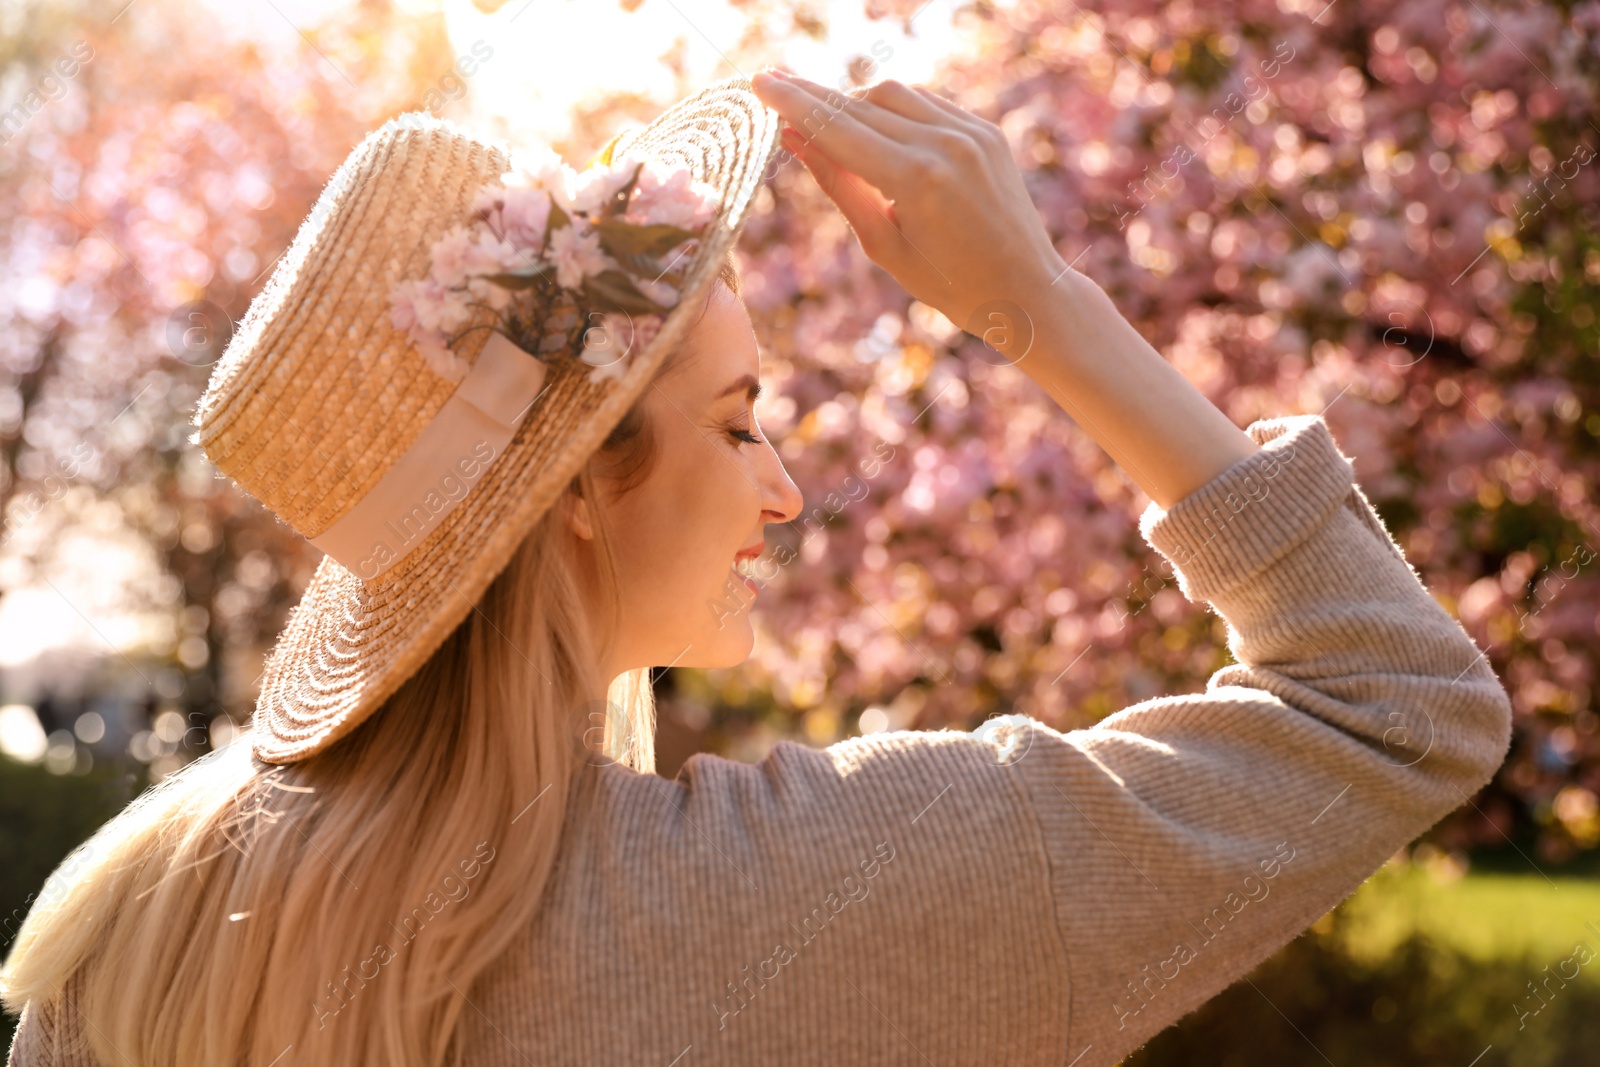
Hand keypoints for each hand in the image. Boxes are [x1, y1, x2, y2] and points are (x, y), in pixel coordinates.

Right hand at [750, 69, 1069, 337]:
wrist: (1026, 289)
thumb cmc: (948, 283)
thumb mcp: (881, 243)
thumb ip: (838, 185)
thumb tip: (793, 139)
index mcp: (917, 179)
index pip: (839, 128)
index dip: (795, 104)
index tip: (760, 84)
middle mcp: (946, 143)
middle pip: (861, 103)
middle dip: (815, 96)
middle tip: (772, 85)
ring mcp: (970, 132)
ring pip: (893, 93)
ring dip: (854, 103)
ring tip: (825, 121)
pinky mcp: (985, 130)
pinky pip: (926, 103)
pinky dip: (893, 109)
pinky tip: (873, 128)